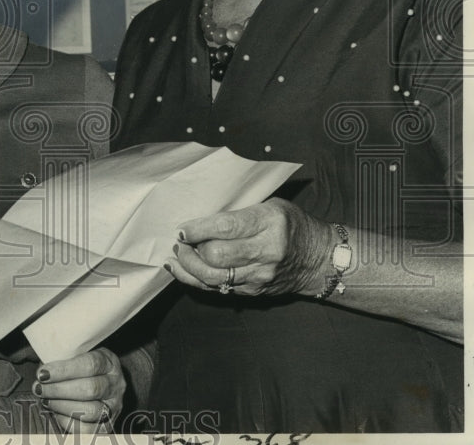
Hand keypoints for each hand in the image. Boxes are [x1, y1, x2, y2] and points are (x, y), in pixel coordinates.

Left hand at [33, 347, 124, 432]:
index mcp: (109, 362)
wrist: (99, 382)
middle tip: (39, 388)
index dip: (64, 369)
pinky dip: (68, 421)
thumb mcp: (77, 354)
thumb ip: (63, 358)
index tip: (43, 373)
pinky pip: (87, 429)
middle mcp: (116, 385)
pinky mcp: (107, 426)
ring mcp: (114, 407)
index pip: (90, 364)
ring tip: (45, 399)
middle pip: (90, 389)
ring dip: (61, 405)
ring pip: (90, 410)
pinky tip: (56, 412)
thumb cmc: (82, 367)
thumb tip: (42, 371)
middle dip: (59, 389)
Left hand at [165, 198, 331, 296]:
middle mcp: (265, 251)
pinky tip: (182, 270)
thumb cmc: (290, 224)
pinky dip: (195, 279)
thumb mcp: (270, 206)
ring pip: (213, 277)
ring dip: (188, 266)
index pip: (226, 228)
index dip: (198, 230)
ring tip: (177, 255)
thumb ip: (239, 213)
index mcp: (268, 223)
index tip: (181, 229)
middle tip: (179, 241)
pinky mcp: (254, 291)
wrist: (320, 259)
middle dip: (190, 250)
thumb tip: (199, 218)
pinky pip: (218, 288)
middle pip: (216, 256)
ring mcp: (260, 275)